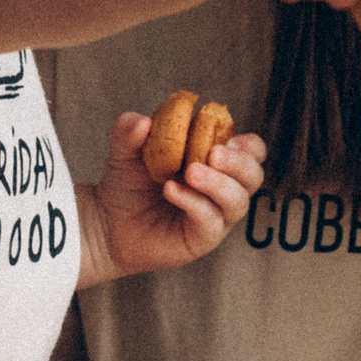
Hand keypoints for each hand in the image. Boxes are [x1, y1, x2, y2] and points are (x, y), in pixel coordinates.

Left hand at [81, 115, 265, 286]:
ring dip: (218, 183)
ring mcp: (216, 215)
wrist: (107, 224)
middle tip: (212, 153)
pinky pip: (211, 221)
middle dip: (238, 162)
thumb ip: (129, 130)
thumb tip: (144, 122)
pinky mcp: (203, 238)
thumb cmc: (127, 184)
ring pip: (238, 200)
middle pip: (253, 175)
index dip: (246, 145)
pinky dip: (195, 203)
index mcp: (216, 161)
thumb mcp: (125, 150)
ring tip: (190, 172)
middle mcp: (223, 189)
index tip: (223, 136)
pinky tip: (171, 190)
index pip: (251, 151)